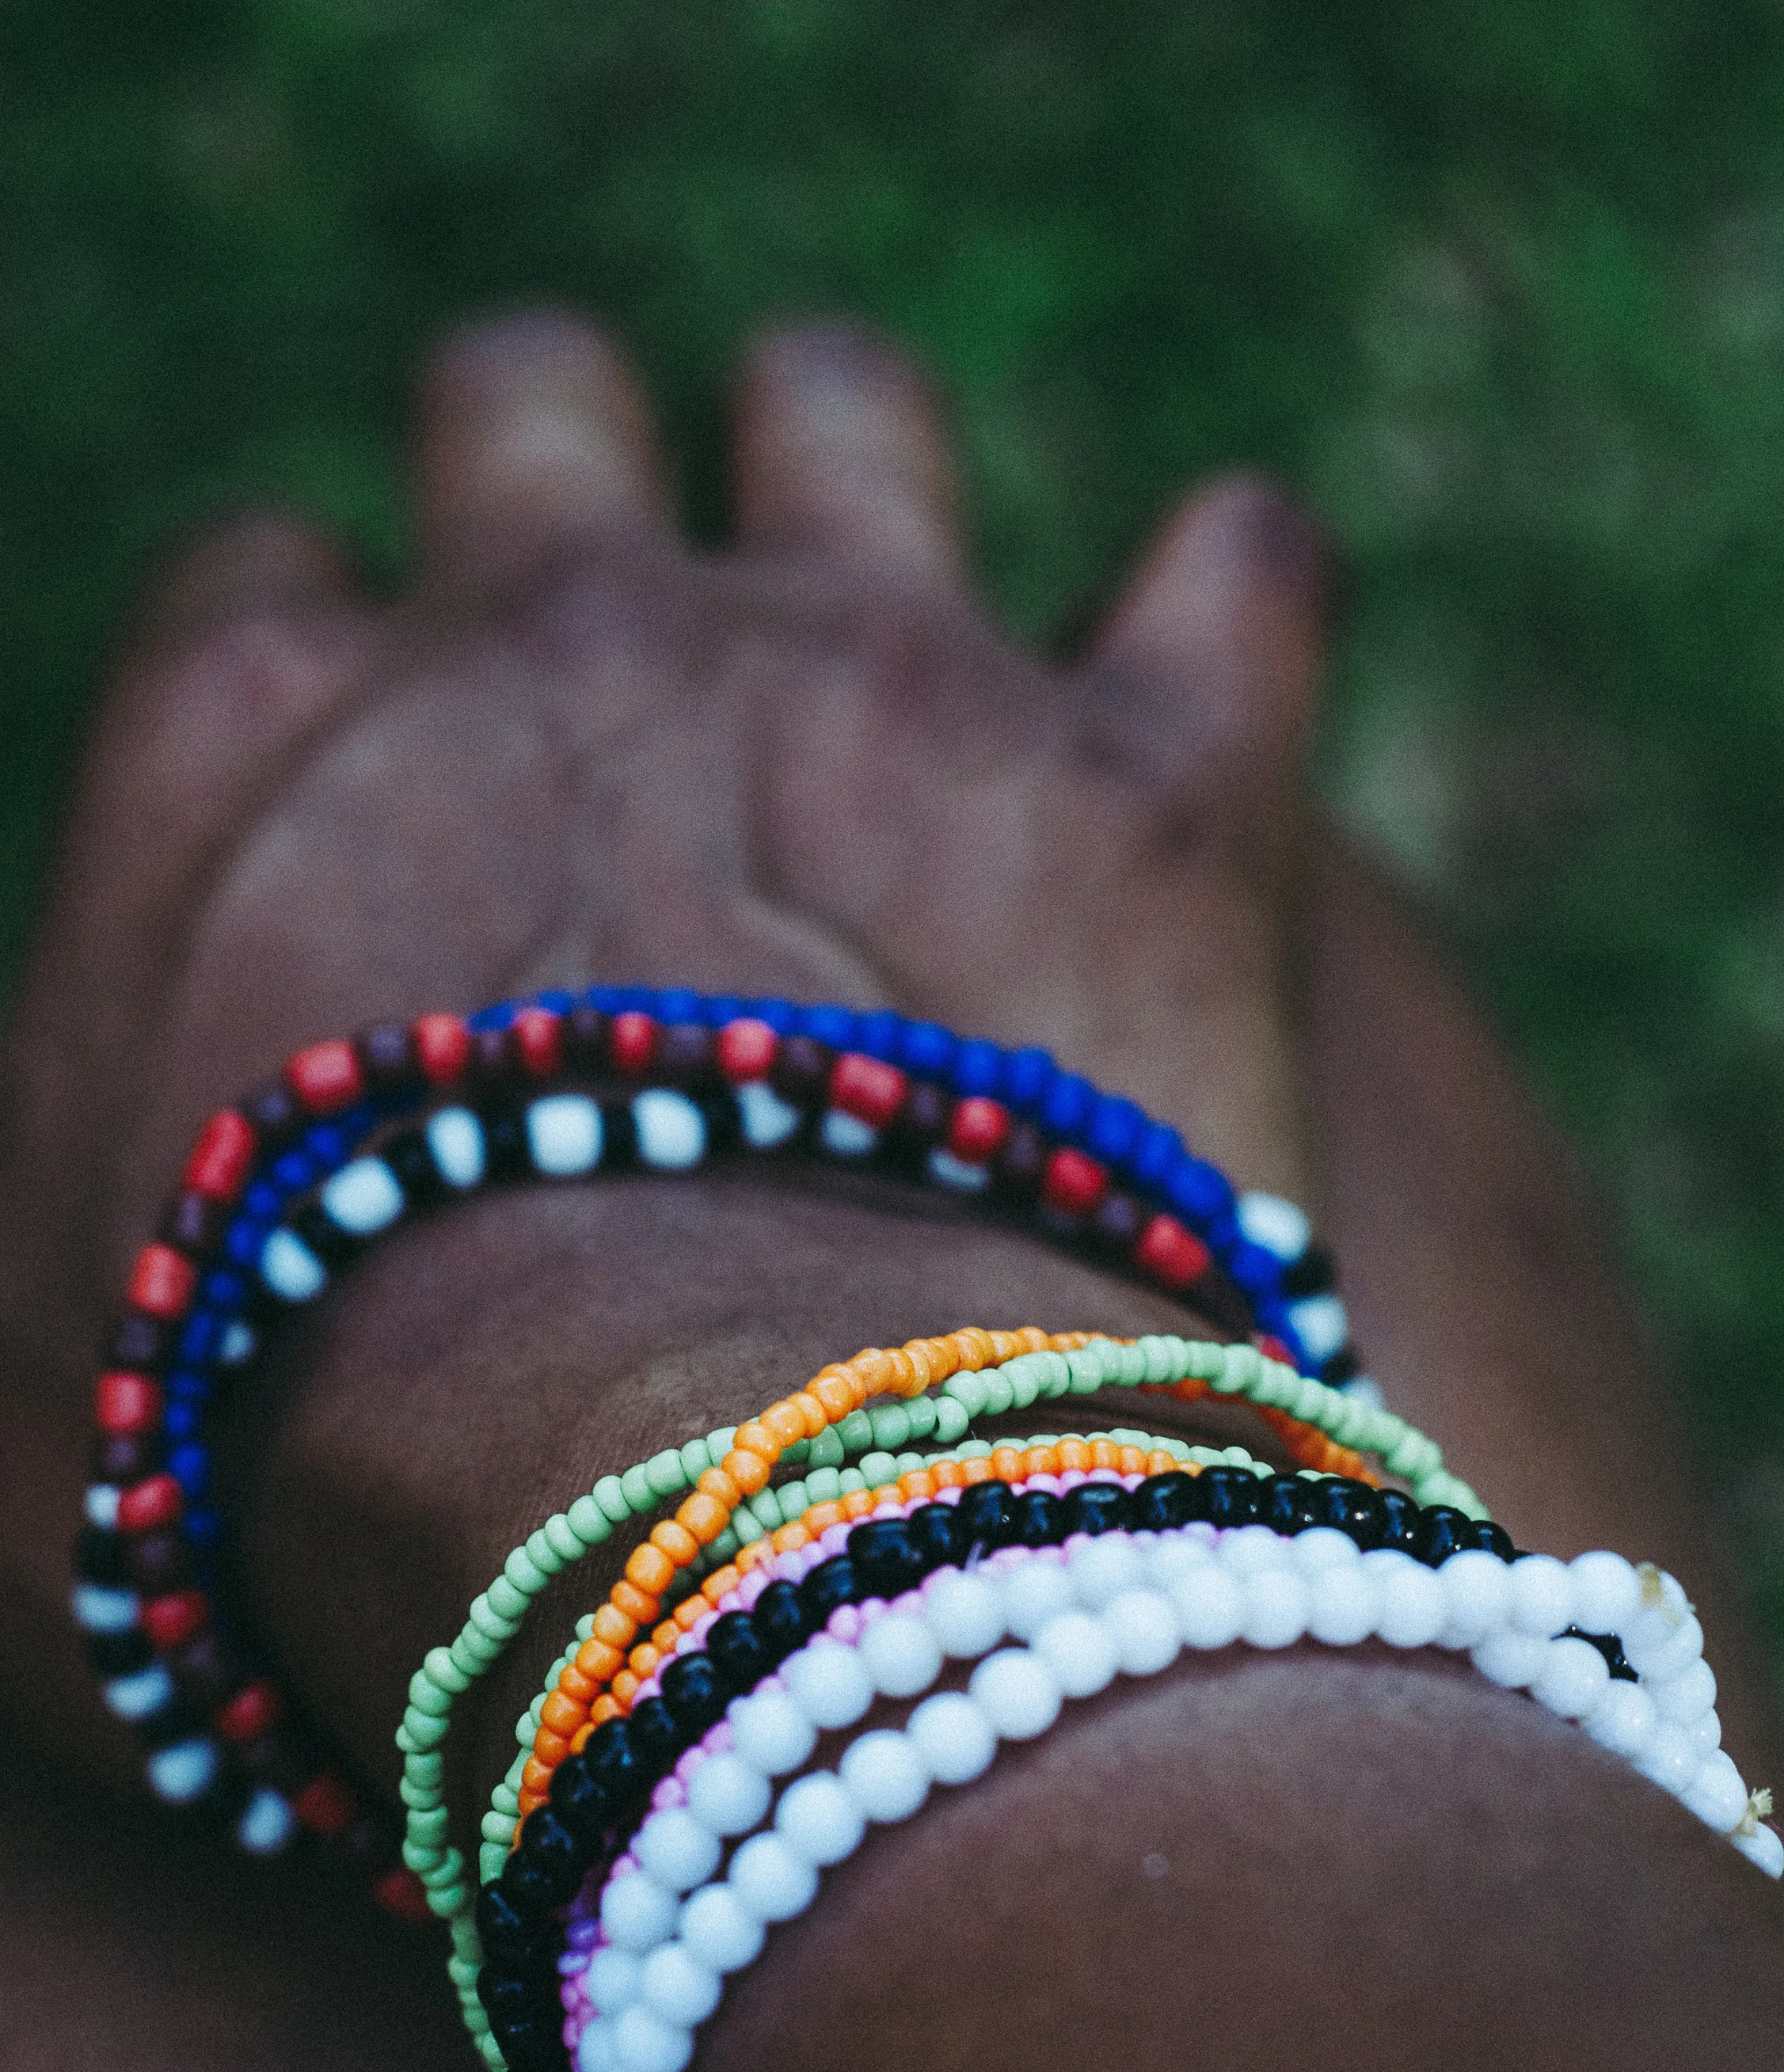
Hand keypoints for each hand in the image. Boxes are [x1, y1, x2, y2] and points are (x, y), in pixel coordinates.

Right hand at [0, 307, 1337, 1780]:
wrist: (675, 1518)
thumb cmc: (293, 1492)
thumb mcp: (16, 1370)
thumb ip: (32, 1202)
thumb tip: (72, 1178)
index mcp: (268, 740)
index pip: (268, 604)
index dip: (334, 703)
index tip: (402, 845)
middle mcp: (558, 636)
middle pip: (534, 419)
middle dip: (569, 506)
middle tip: (633, 686)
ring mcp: (870, 676)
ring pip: (846, 412)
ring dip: (857, 487)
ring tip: (902, 654)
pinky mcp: (1151, 790)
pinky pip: (1233, 573)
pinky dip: (1220, 616)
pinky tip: (1200, 703)